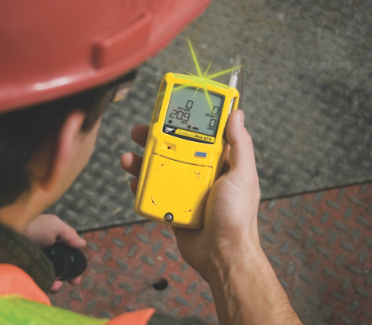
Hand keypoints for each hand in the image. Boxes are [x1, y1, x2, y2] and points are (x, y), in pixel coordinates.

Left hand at [24, 214, 85, 292]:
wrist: (8, 235)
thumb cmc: (33, 226)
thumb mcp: (55, 225)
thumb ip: (70, 235)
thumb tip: (83, 244)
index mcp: (50, 243)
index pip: (64, 256)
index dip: (73, 264)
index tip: (79, 272)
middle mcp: (42, 254)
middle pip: (58, 268)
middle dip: (68, 276)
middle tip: (74, 282)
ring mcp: (32, 265)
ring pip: (48, 277)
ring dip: (56, 283)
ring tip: (57, 285)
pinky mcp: (24, 274)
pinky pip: (36, 284)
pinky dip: (44, 286)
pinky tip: (50, 286)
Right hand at [120, 110, 260, 278]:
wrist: (223, 255)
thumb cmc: (237, 217)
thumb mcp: (242, 175)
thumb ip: (240, 144)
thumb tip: (237, 115)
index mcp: (220, 164)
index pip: (200, 136)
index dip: (185, 123)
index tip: (170, 112)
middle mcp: (202, 175)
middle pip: (174, 151)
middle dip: (155, 140)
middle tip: (139, 132)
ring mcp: (187, 191)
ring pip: (161, 171)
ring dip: (143, 163)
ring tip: (129, 158)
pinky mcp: (174, 208)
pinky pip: (155, 193)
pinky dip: (142, 187)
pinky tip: (133, 183)